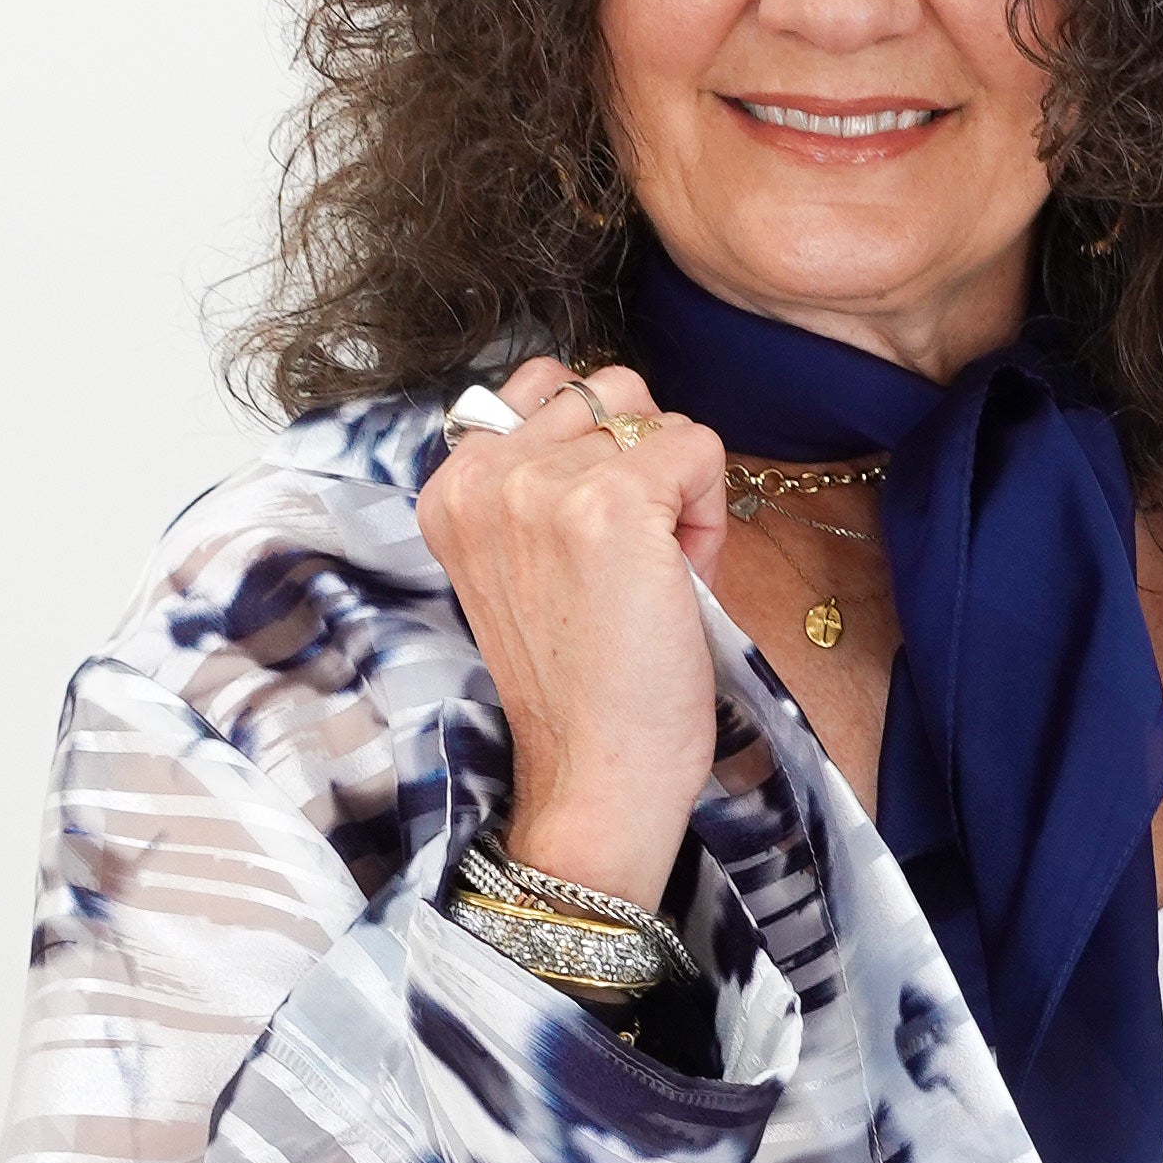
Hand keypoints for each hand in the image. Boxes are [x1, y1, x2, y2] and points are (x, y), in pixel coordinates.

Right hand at [411, 359, 729, 911]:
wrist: (595, 774)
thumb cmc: (580, 682)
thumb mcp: (527, 563)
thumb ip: (542, 483)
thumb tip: (622, 414)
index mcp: (451, 488)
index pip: (544, 387)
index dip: (597, 454)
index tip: (593, 543)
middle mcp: (484, 476)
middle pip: (607, 391)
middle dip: (642, 463)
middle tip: (637, 559)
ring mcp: (542, 485)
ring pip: (653, 416)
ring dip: (677, 485)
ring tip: (659, 568)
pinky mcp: (611, 504)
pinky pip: (698, 448)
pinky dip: (710, 510)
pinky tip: (685, 578)